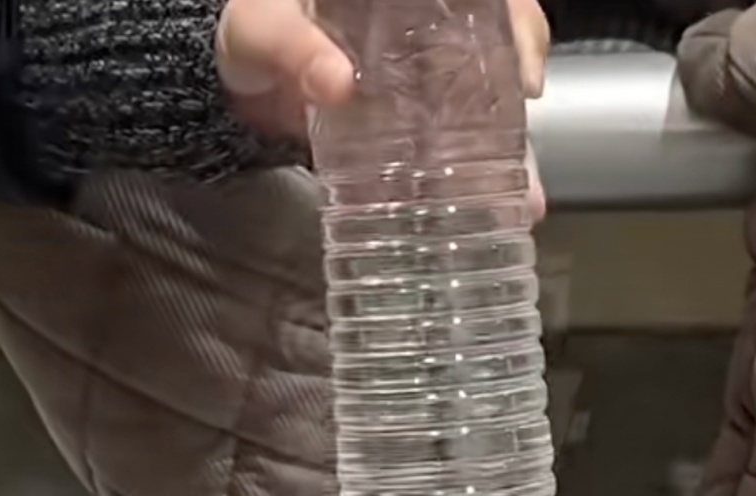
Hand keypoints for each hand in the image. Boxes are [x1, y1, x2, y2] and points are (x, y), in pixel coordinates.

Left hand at [216, 0, 549, 221]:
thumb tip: (336, 82)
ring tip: (521, 204)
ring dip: (508, 156)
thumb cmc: (252, 29)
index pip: (491, 0)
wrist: (230, 78)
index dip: (521, 28)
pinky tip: (493, 213)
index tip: (525, 78)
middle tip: (525, 158)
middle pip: (502, 56)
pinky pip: (451, 148)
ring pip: (484, 108)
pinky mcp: (410, 127)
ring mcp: (425, 81)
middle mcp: (432, 31)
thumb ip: (294, 48)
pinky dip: (469, 181)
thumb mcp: (264, 28)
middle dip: (519, 110)